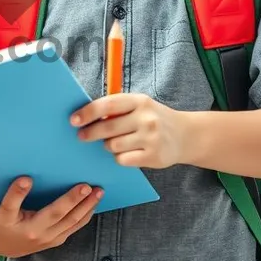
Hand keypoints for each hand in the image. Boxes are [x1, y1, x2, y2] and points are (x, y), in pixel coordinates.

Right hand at [0, 176, 101, 257]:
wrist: (5, 249)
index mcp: (6, 221)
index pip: (10, 206)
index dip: (17, 193)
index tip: (25, 179)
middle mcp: (29, 230)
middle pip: (51, 215)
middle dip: (69, 200)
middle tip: (82, 185)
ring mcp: (46, 236)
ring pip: (69, 221)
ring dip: (85, 206)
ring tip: (96, 190)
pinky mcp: (57, 238)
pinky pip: (75, 226)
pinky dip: (86, 214)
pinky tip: (95, 201)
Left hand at [72, 93, 188, 168]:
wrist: (186, 135)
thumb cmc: (154, 119)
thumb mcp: (140, 106)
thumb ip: (118, 109)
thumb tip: (86, 116)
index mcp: (140, 101)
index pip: (108, 104)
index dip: (88, 112)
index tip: (73, 120)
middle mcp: (146, 118)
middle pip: (107, 127)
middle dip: (90, 133)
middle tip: (81, 136)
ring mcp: (151, 138)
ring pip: (113, 145)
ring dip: (108, 145)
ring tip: (114, 142)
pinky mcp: (153, 156)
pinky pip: (123, 159)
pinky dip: (119, 157)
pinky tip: (126, 152)